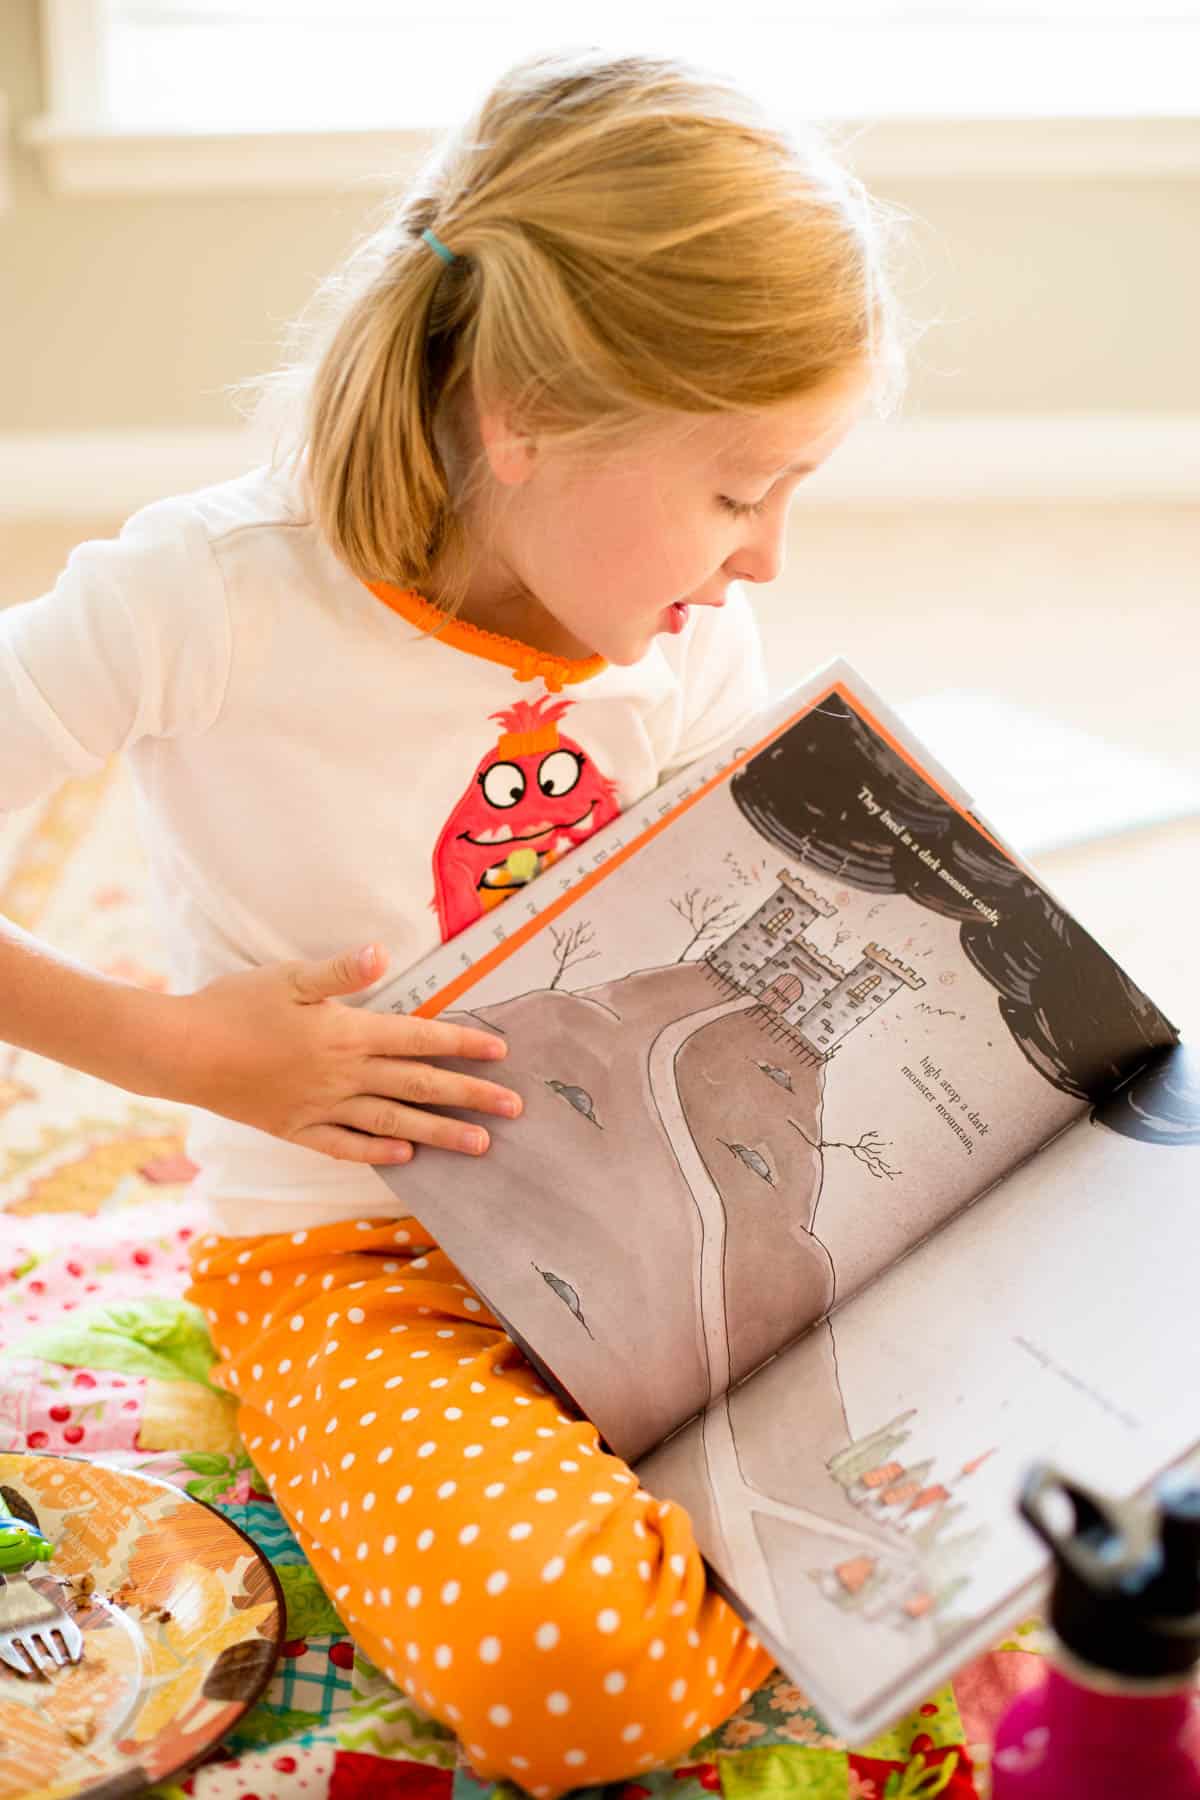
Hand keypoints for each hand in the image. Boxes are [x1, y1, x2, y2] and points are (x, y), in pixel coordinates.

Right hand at [169, 942, 521, 1164]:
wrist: (180, 1052)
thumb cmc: (234, 1005)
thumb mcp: (288, 977)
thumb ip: (340, 971)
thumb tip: (381, 952)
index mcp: (347, 1034)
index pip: (419, 1039)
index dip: (463, 1044)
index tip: (502, 1053)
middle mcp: (342, 1076)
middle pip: (419, 1085)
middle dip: (471, 1096)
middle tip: (517, 1109)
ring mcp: (320, 1108)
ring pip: (394, 1121)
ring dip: (440, 1133)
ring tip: (481, 1145)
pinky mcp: (295, 1129)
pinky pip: (346, 1145)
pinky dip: (378, 1150)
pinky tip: (405, 1155)